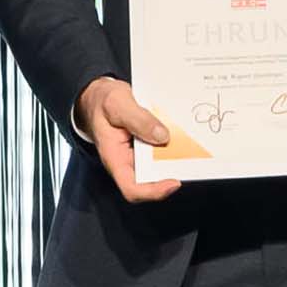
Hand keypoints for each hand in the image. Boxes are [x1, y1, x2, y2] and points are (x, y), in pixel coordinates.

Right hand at [76, 76, 181, 202]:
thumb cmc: (101, 101)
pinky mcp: (145, 145)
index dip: (154, 191)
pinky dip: (172, 142)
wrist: (97, 95)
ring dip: (174, 155)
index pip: (132, 188)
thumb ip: (138, 119)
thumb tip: (162, 136)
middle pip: (151, 179)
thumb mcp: (117, 103)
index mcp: (114, 158)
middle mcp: (126, 160)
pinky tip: (180, 130)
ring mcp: (137, 154)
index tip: (174, 182)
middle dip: (171, 170)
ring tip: (187, 140)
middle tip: (189, 155)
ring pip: (159, 164)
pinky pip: (160, 149)